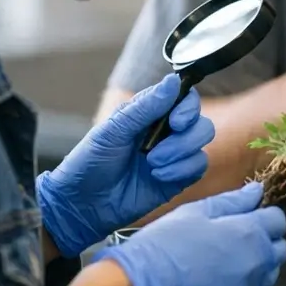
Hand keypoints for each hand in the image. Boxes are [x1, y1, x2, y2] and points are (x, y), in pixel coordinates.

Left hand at [38, 73, 214, 256]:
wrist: (83, 204)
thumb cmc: (91, 162)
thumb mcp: (112, 131)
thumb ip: (145, 107)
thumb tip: (172, 81)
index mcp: (149, 113)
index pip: (184, 98)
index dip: (188, 107)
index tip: (176, 121)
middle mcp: (166, 132)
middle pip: (200, 122)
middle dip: (186, 136)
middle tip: (157, 149)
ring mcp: (174, 156)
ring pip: (201, 144)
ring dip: (180, 153)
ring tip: (152, 164)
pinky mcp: (178, 178)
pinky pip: (198, 167)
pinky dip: (181, 171)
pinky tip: (159, 176)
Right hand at [91, 181, 285, 285]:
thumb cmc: (166, 243)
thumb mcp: (196, 212)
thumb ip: (232, 201)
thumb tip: (258, 190)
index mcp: (250, 233)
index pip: (278, 220)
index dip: (265, 216)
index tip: (248, 216)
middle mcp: (257, 263)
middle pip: (279, 250)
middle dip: (267, 241)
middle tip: (238, 237)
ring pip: (267, 274)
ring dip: (258, 265)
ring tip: (228, 260)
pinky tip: (216, 281)